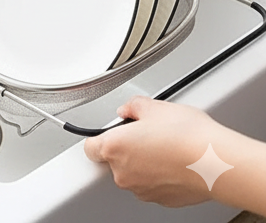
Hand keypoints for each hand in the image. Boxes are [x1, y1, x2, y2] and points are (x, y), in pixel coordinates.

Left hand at [85, 98, 228, 207]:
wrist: (217, 163)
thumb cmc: (187, 135)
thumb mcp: (153, 106)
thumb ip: (132, 107)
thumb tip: (128, 110)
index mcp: (114, 147)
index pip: (90, 147)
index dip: (99, 137)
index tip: (109, 132)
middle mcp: (124, 173)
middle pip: (113, 160)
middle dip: (125, 148)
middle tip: (145, 135)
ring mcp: (143, 190)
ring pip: (133, 174)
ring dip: (142, 163)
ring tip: (164, 147)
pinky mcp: (162, 200)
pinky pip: (151, 185)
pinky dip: (158, 176)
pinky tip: (174, 162)